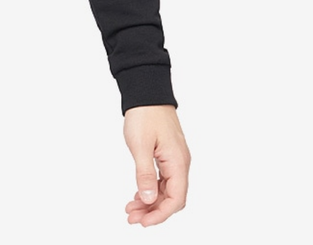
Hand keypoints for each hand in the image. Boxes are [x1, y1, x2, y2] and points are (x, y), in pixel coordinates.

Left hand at [122, 104, 189, 225]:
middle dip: (153, 211)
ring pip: (167, 190)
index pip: (176, 199)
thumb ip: (145, 174)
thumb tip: (149, 200)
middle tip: (132, 217)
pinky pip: (163, 179)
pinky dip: (151, 189)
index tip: (143, 222)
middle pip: (172, 198)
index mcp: (178, 162)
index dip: (160, 214)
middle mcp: (180, 163)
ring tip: (131, 209)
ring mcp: (174, 159)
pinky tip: (139, 194)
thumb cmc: (144, 114)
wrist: (146, 91)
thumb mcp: (140, 145)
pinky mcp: (167, 154)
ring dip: (151, 201)